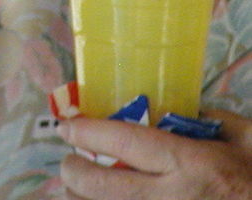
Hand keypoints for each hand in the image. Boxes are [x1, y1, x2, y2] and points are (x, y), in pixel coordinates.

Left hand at [60, 110, 251, 198]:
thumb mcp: (249, 140)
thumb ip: (209, 120)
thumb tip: (173, 108)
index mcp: (191, 164)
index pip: (122, 140)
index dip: (85, 130)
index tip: (66, 126)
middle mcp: (172, 198)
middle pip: (98, 185)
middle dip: (73, 170)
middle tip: (70, 161)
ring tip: (80, 189)